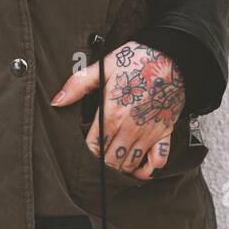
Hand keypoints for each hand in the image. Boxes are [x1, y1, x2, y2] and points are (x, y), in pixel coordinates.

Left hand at [49, 41, 185, 177]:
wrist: (171, 59)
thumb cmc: (136, 61)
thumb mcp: (103, 67)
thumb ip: (78, 85)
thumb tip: (57, 100)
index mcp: (112, 114)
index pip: (94, 147)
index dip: (88, 151)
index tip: (87, 148)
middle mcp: (130, 128)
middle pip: (111, 160)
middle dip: (102, 162)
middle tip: (99, 157)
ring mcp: (149, 133)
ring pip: (131, 164)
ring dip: (121, 167)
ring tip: (114, 162)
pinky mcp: (165, 133)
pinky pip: (158, 161)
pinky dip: (148, 169)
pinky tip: (140, 167)